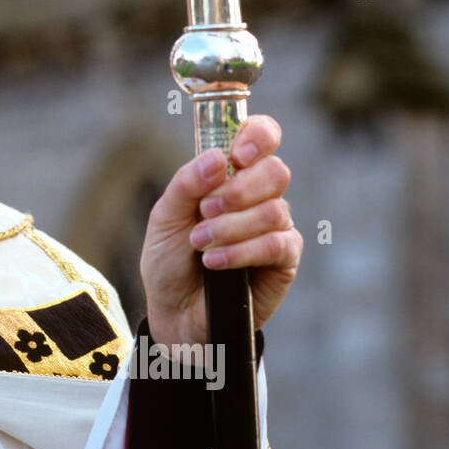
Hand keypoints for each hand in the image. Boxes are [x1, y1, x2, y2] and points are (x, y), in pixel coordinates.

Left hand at [140, 114, 301, 349]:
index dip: (258, 136)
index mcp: (231, 175)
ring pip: (274, 209)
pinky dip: (242, 251)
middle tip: (205, 211)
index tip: (238, 153)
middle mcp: (259, 195)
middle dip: (238, 190)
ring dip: (230, 227)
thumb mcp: (164, 217)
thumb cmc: (169, 260)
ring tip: (200, 244)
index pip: (262, 137)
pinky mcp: (284, 260)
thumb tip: (217, 157)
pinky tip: (214, 262)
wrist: (175, 312)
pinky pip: (277, 244)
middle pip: (275, 170)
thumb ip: (187, 184)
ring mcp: (276, 227)